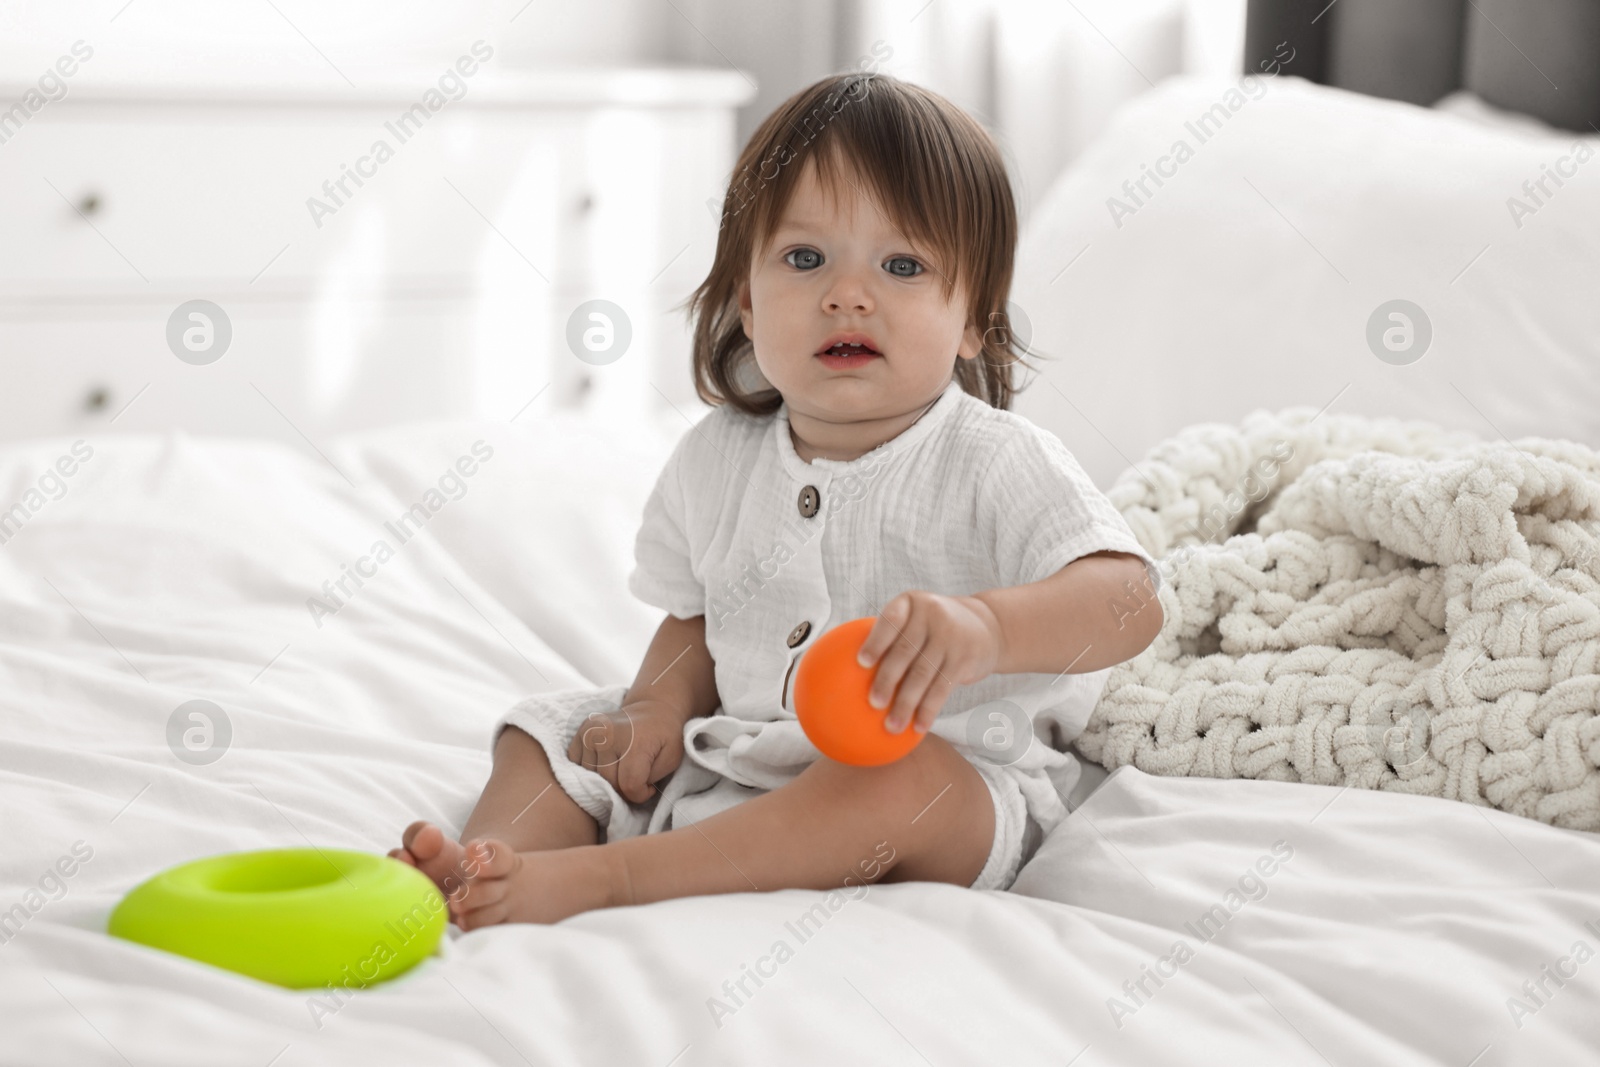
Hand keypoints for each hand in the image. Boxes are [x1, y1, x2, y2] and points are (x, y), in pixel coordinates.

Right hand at [567, 699, 687, 804]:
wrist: (654, 709)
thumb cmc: (665, 737)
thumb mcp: (672, 758)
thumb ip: (652, 778)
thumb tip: (628, 790)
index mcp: (635, 741)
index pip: (629, 785)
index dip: (640, 794)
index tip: (649, 787)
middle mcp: (609, 735)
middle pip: (609, 783)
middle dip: (624, 789)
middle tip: (636, 778)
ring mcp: (592, 732)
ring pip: (591, 777)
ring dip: (607, 780)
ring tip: (622, 769)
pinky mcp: (581, 732)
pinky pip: (577, 765)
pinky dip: (590, 770)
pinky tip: (606, 763)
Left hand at [855, 591, 1003, 734]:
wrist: (987, 626)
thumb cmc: (934, 629)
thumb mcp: (917, 618)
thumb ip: (889, 635)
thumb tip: (843, 672)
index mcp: (911, 603)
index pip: (891, 620)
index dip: (876, 640)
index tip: (861, 662)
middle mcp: (932, 615)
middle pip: (904, 651)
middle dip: (887, 679)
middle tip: (872, 703)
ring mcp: (951, 636)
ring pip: (923, 674)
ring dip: (906, 704)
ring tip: (891, 726)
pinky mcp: (965, 657)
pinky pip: (942, 687)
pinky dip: (929, 710)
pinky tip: (918, 727)